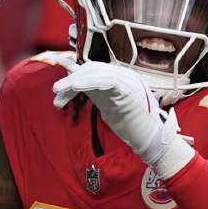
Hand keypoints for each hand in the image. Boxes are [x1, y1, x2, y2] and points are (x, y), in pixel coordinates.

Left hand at [51, 61, 194, 178]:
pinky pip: (106, 80)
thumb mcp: (108, 106)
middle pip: (93, 69)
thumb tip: (73, 81)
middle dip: (71, 79)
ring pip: (96, 72)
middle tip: (56, 91)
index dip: (74, 77)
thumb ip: (94, 93)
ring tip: (59, 91)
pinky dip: (88, 82)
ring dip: (75, 80)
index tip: (60, 92)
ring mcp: (129, 80)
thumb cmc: (131, 126)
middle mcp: (125, 75)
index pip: (93, 70)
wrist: (151, 139)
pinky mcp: (129, 89)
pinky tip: (75, 87)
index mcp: (121, 77)